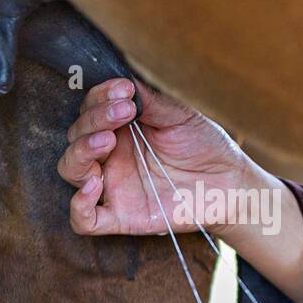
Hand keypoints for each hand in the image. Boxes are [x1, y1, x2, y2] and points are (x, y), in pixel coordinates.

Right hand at [58, 77, 255, 236]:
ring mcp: (113, 185)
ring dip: (81, 151)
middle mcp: (111, 155)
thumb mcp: (180, 116)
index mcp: (120, 129)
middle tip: (124, 111)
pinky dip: (79, 204)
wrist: (230, 183)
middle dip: (94, 119)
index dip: (99, 97)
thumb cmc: (205, 147)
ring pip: (71, 170)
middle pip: (76, 136)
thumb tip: (123, 82)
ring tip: (107, 140)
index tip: (123, 90)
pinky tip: (94, 186)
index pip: (90, 109)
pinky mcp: (121, 217)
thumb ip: (150, 101)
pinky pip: (84, 219)